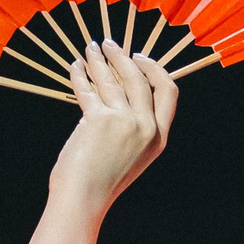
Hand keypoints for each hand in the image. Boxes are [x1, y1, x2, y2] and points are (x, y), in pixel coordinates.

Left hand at [47, 39, 177, 213]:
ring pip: (112, 79)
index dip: (154, 69)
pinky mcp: (100, 120)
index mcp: (159, 137)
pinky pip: (88, 89)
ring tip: (89, 48)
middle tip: (108, 44)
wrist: (83, 200)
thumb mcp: (131, 155)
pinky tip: (75, 66)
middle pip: (139, 78)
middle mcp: (146, 127)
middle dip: (122, 56)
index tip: (138, 57)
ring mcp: (124, 122)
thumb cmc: (101, 181)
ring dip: (99, 60)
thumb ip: (132, 127)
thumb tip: (115, 89)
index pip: (168, 92)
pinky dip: (79, 74)